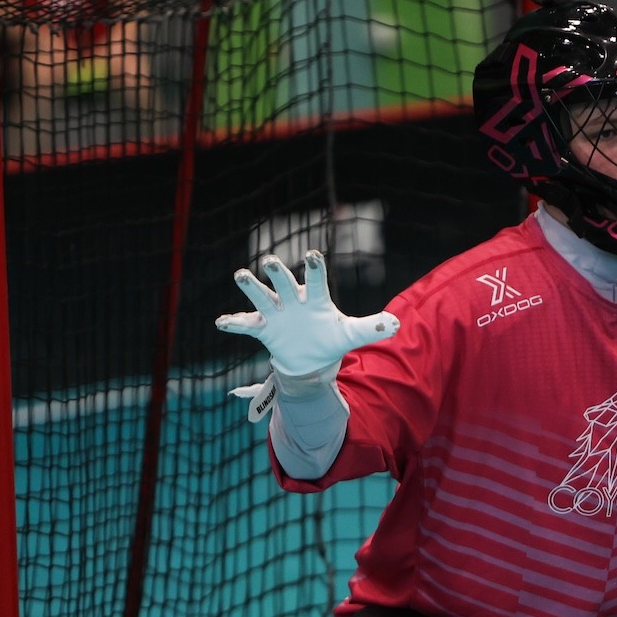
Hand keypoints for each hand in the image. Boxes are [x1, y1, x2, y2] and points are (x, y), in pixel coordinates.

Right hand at [214, 250, 398, 378]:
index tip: (313, 254)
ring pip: (262, 297)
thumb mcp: (351, 335)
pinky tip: (221, 322)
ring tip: (241, 275)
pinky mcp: (264, 329)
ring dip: (251, 287)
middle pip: (284, 282)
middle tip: (269, 261)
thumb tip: (395, 324)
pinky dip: (233, 323)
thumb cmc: (331, 340)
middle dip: (277, 272)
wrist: (311, 361)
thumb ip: (370, 328)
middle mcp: (294, 300)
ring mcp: (277, 313)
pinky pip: (246, 325)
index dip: (314, 267)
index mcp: (316, 298)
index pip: (316, 279)